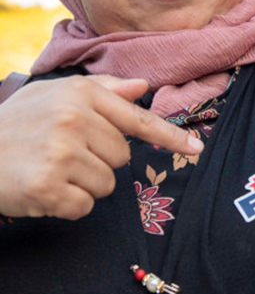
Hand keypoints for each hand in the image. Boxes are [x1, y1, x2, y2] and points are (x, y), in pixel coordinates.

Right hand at [0, 75, 202, 219]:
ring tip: (52, 169)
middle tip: (64, 153)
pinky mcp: (47, 187)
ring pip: (107, 184)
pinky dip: (67, 205)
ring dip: (84, 184)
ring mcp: (61, 154)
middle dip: (100, 160)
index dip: (170, 137)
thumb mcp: (56, 94)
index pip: (136, 120)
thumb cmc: (18, 122)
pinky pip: (84, 207)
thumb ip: (103, 90)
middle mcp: (74, 120)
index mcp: (82, 95)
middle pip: (123, 157)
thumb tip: (143, 86)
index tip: (197, 149)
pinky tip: (43, 188)